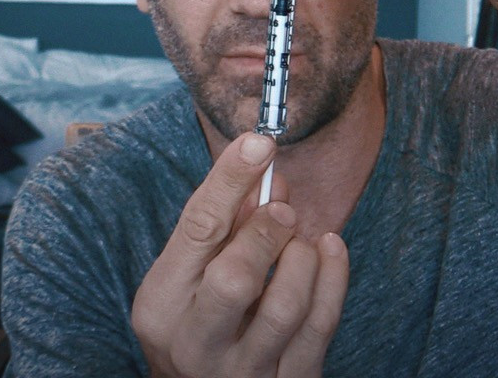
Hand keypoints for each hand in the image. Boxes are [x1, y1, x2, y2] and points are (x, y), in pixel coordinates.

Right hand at [131, 132, 350, 377]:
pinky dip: (334, 276)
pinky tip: (330, 249)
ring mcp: (242, 372)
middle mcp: (195, 344)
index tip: (260, 142)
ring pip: (285, 306)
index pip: (196, 231)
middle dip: (266, 231)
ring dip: (302, 256)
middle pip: (234, 279)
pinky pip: (321, 326)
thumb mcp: (189, 276)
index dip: (229, 180)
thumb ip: (224, 227)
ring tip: (300, 242)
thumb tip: (267, 173)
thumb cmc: (198, 320)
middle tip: (282, 208)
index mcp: (163, 304)